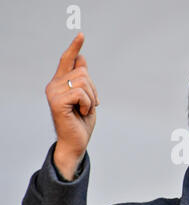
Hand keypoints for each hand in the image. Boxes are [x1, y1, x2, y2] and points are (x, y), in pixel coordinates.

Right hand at [45, 33, 98, 179]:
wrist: (76, 142)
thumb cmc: (81, 122)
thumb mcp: (86, 98)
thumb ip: (82, 80)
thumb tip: (81, 59)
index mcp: (60, 83)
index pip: (67, 60)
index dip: (75, 47)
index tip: (82, 35)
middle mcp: (54, 85)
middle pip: (83, 71)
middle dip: (93, 88)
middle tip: (89, 105)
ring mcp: (53, 92)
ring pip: (83, 81)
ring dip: (91, 97)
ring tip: (84, 109)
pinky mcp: (57, 101)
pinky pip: (81, 93)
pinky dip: (87, 104)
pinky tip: (81, 112)